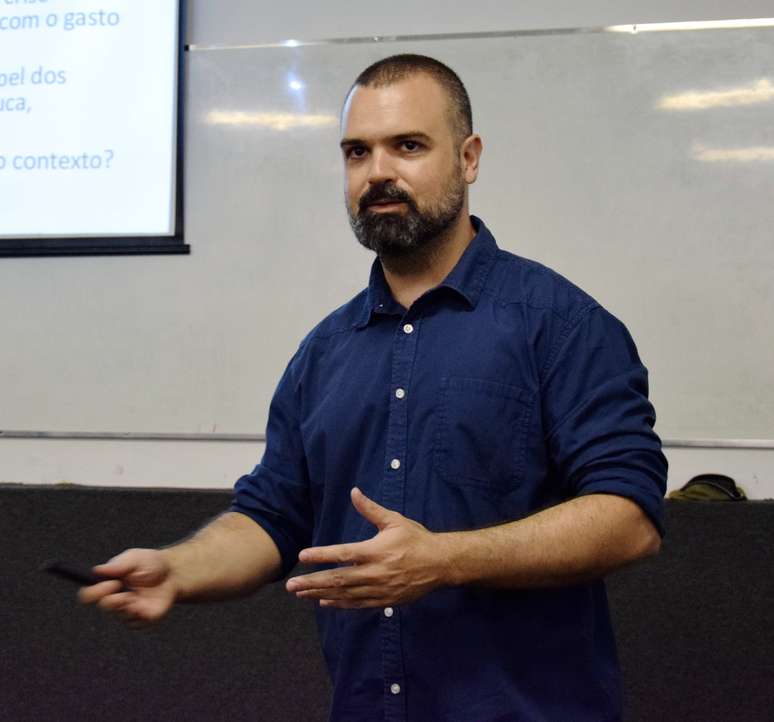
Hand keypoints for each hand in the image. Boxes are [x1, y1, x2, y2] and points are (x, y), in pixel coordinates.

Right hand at [78, 548, 176, 626]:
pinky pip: (137, 623)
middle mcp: (115, 601)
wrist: (174, 573)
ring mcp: (128, 612)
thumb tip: (97, 570)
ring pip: (120, 616)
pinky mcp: (142, 620)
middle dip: (112, 598)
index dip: (94, 591)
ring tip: (136, 595)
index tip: (110, 583)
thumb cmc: (151, 564)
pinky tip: (146, 604)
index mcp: (108, 585)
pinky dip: (141, 614)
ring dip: (128, 605)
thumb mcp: (135, 558)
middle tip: (122, 588)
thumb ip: (118, 565)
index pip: (89, 594)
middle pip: (104, 606)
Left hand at [285, 487, 450, 608]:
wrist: (440, 564)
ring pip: (345, 594)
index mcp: (376, 551)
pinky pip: (358, 604)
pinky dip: (340, 604)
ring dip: (321, 594)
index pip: (343, 554)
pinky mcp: (385, 600)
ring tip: (301, 594)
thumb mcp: (394, 520)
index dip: (321, 555)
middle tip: (292, 585)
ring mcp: (379, 589)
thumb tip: (354, 492)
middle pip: (339, 579)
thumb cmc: (416, 539)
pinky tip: (324, 602)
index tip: (302, 557)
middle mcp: (375, 573)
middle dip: (313, 582)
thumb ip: (371, 509)